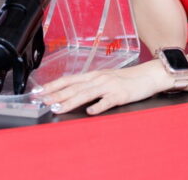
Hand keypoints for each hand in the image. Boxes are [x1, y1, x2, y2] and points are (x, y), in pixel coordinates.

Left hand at [40, 61, 168, 115]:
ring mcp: (109, 86)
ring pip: (86, 94)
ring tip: (58, 108)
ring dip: (70, 101)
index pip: (68, 79)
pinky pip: (107, 101)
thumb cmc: (127, 79)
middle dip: (56, 95)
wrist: (148, 75)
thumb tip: (72, 92)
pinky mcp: (120, 95)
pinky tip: (90, 112)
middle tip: (41, 102)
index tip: (38, 92)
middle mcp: (99, 79)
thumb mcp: (106, 79)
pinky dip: (98, 106)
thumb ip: (90, 85)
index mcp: (94, 75)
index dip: (53, 85)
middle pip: (74, 87)